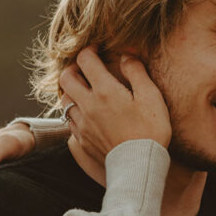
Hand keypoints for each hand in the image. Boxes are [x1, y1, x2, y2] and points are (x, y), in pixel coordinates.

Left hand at [59, 48, 171, 162]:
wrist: (139, 166)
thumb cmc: (150, 131)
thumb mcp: (151, 97)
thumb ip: (136, 72)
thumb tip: (126, 55)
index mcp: (104, 90)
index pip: (85, 60)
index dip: (89, 50)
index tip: (97, 50)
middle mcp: (88, 105)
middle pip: (66, 78)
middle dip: (73, 68)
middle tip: (86, 68)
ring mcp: (82, 124)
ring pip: (64, 99)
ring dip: (72, 91)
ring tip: (85, 91)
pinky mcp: (82, 140)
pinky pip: (69, 120)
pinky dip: (75, 112)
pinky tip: (88, 114)